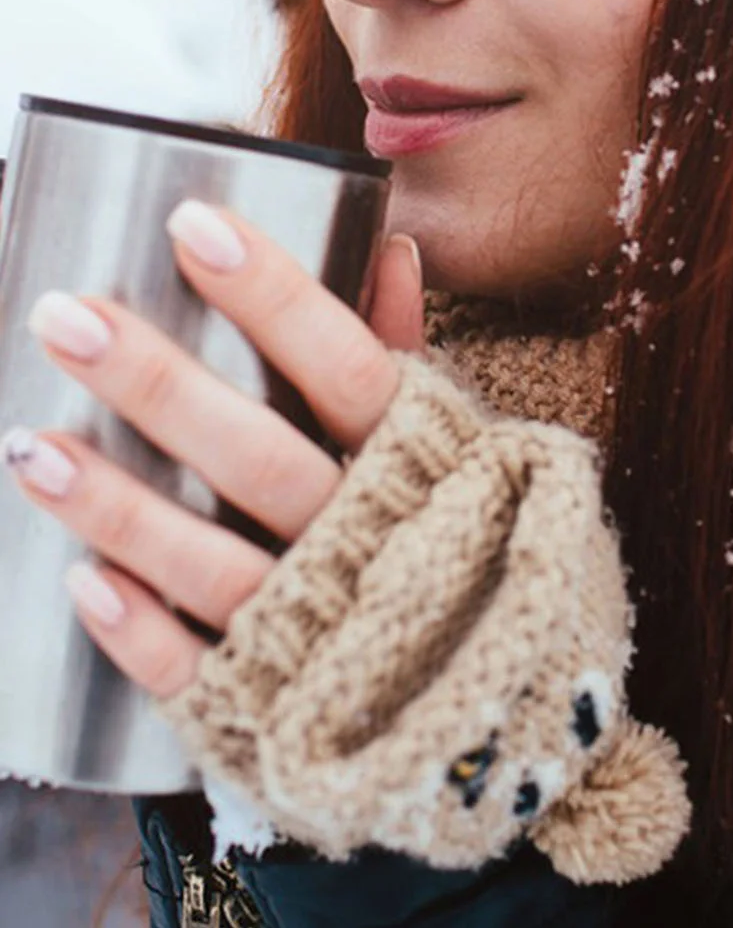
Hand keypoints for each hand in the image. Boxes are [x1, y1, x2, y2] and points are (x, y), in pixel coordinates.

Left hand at [0, 200, 425, 699]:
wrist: (491, 681)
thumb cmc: (448, 526)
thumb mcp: (449, 436)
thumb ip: (406, 350)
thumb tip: (390, 245)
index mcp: (420, 459)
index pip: (349, 365)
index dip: (275, 296)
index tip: (195, 224)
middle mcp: (370, 537)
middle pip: (262, 455)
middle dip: (158, 385)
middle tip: (63, 316)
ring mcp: (323, 625)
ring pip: (214, 564)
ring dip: (118, 507)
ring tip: (27, 443)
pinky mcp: (277, 703)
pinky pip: (203, 672)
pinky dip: (143, 632)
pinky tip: (80, 584)